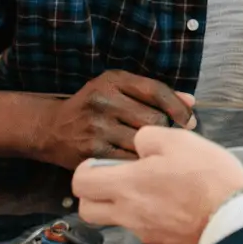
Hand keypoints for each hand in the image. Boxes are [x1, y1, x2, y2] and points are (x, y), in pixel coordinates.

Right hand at [32, 71, 195, 170]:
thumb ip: (154, 93)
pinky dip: (138, 162)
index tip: (190, 121)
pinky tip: (139, 163)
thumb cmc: (93, 107)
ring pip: (143, 141)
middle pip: (153, 118)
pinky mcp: (91, 152)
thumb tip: (191, 102)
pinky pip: (128, 160)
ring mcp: (96, 127)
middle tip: (165, 139)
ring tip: (153, 151)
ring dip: (152, 148)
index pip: (157, 91)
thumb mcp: (118, 89)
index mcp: (114, 81)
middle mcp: (103, 101)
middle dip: (165, 130)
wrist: (51, 129)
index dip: (179, 108)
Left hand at [73, 126, 242, 243]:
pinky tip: (173, 203)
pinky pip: (143, 228)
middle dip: (93, 194)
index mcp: (127, 185)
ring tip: (152, 188)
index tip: (99, 162)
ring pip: (116, 219)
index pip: (81, 183)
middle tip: (115, 178)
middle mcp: (127, 213)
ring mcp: (144, 232)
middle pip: (87, 210)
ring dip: (123, 204)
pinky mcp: (161, 243)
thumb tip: (138, 144)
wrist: (231, 220)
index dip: (84, 170)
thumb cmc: (205, 177)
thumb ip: (150, 137)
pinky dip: (149, 215)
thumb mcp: (180, 141)